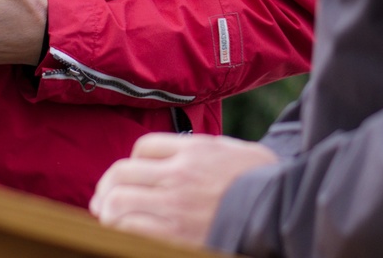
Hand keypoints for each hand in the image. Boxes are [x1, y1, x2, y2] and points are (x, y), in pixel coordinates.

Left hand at [91, 133, 278, 245]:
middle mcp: (177, 174)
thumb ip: (204, 148)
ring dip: (107, 210)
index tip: (130, 176)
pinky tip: (121, 233)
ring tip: (107, 218)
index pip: (143, 147)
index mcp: (193, 150)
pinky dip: (120, 230)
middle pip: (121, 173)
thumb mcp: (234, 150)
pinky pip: (130, 229)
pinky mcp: (173, 235)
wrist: (280, 211)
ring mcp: (173, 206)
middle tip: (102, 200)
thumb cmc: (263, 182)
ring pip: (118, 202)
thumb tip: (181, 153)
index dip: (132, 162)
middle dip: (106, 187)